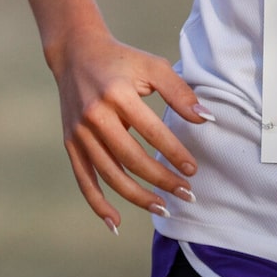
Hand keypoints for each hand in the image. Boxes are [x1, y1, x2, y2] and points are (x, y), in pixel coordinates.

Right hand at [49, 31, 208, 230]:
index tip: (193, 170)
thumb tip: (207, 119)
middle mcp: (95, 115)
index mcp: (116, 94)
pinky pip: (84, 179)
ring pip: (110, 174)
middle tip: (187, 193)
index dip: (175, 154)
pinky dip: (97, 203)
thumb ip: (180, 93)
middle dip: (162, 180)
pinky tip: (115, 223)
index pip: (152, 132)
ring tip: (163, 208)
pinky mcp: (70, 142)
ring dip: (138, 196)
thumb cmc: (120, 60)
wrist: (75, 53)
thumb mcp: (152, 66)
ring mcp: (80, 131)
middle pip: (132, 159)